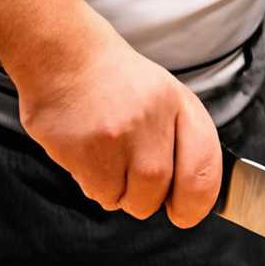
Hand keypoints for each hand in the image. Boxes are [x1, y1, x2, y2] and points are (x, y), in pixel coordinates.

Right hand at [13, 19, 221, 223]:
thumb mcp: (170, 100)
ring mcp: (110, 136)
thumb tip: (192, 199)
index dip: (196, 204)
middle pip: (157, 195)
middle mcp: (148, 122)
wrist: (62, 52)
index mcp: (179, 107)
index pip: (202, 172)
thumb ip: (189, 145)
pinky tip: (89, 153)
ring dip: (118, 192)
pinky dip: (94, 184)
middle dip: (147, 198)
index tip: (185, 213)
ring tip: (108, 157)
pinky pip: (95, 191)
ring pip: (124, 199)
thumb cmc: (120, 83)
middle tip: (133, 173)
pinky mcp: (76, 148)